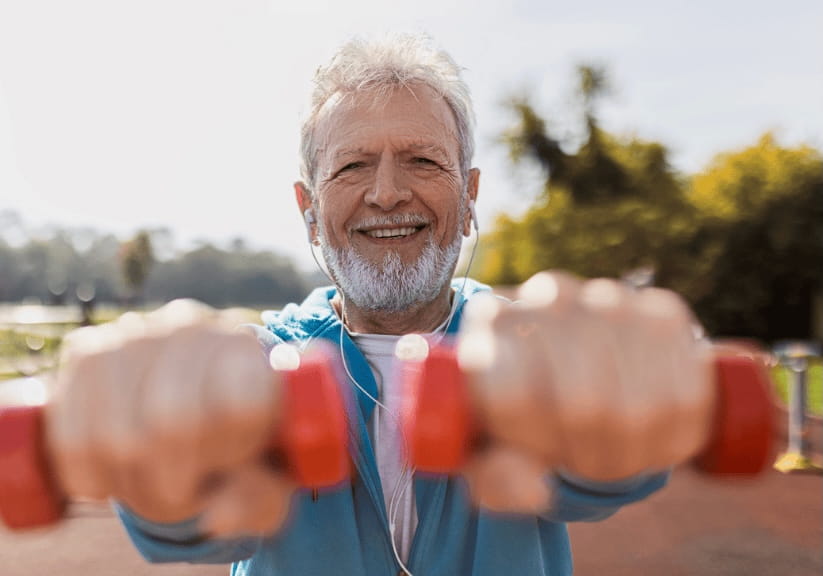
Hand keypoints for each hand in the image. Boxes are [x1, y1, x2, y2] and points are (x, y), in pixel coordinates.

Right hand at [46, 300, 295, 536]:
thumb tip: (218, 516)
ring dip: (131, 481)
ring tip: (150, 479)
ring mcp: (135, 333)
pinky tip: (108, 482)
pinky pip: (72, 433)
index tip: (233, 461)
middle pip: (171, 422)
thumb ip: (259, 499)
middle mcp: (194, 327)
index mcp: (248, 350)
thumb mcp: (267, 479)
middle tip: (185, 484)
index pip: (239, 406)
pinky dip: (89, 476)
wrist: (192, 411)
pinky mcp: (86, 351)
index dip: (230, 453)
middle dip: (176, 477)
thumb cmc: (236, 448)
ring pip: (117, 435)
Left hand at [457, 271, 713, 511]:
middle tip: (580, 463)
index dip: (536, 446)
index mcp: (490, 322)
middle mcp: (549, 296)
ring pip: (641, 405)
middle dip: (589, 457)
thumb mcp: (486, 454)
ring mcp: (610, 297)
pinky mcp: (663, 310)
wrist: (563, 363)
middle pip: (585, 405)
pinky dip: (676, 436)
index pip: (516, 396)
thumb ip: (495, 479)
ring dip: (633, 452)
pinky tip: (653, 437)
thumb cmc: (514, 414)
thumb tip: (535, 490)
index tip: (538, 458)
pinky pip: (689, 392)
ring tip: (612, 450)